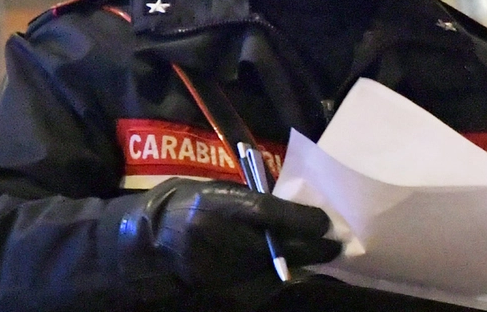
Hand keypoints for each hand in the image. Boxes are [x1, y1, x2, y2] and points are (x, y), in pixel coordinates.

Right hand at [116, 178, 341, 286]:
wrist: (152, 241)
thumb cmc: (193, 205)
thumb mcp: (224, 192)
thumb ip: (260, 202)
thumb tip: (302, 212)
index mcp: (219, 206)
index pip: (269, 214)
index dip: (303, 219)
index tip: (326, 222)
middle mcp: (220, 240)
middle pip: (281, 249)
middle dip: (313, 248)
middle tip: (335, 244)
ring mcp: (221, 271)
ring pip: (278, 272)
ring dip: (302, 264)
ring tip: (318, 254)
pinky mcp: (224, 293)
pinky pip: (265, 286)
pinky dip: (281, 277)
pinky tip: (291, 268)